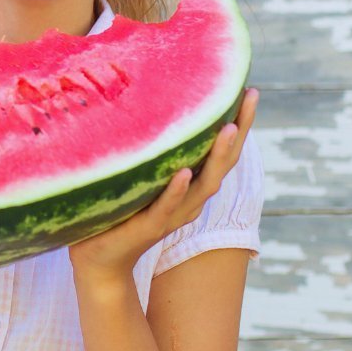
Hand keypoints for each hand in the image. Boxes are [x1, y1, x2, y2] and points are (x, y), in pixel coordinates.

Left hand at [67, 88, 259, 285]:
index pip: (221, 152)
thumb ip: (147, 148)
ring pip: (204, 184)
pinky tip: (184, 172)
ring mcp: (172, 214)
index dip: (238, 123)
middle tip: (252, 96)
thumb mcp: (138, 174)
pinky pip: (166, 207)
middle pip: (224, 162)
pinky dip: (176, 190)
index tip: (249, 90)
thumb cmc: (117, 211)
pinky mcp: (149, 226)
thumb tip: (140, 102)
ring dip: (217, 156)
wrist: (99, 260)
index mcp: (190, 187)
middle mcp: (190, 200)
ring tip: (229, 128)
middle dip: (240, 129)